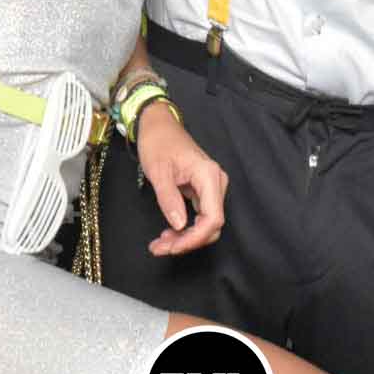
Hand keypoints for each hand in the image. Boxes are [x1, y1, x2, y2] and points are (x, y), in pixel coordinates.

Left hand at [133, 104, 226, 256]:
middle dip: (187, 242)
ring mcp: (211, 187)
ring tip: (160, 243)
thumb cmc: (158, 143)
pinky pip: (199, 216)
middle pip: (211, 225)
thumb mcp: (158, 171)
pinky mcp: (203, 191)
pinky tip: (168, 234)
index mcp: (208, 175)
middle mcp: (215, 182)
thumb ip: (169, 199)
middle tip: (160, 248)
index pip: (213, 218)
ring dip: (185, 238)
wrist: (157, 125)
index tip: (174, 247)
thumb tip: (179, 226)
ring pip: (205, 224)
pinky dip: (184, 229)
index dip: (195, 238)